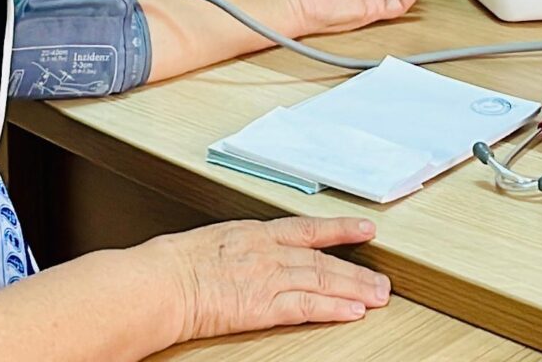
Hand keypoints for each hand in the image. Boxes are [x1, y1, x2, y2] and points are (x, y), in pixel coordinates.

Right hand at [141, 216, 390, 341]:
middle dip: (357, 271)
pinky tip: (352, 312)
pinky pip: (307, 306)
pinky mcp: (262, 306)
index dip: (340, 229)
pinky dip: (333, 308)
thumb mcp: (211, 242)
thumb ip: (238, 248)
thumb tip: (244, 256)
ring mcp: (267, 278)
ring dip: (355, 290)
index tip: (364, 229)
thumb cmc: (172, 265)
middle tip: (382, 281)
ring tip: (378, 297)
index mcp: (253, 233)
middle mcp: (267, 252)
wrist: (159, 282)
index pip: (307, 229)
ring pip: (322, 281)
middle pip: (323, 260)